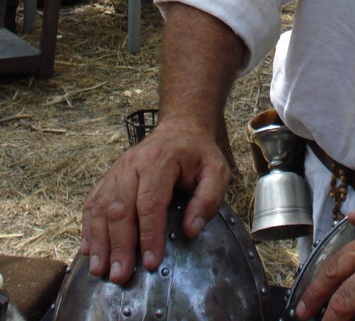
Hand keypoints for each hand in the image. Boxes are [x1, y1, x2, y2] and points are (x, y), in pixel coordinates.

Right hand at [80, 119, 230, 284]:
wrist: (180, 129)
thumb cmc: (198, 154)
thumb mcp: (217, 170)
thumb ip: (209, 199)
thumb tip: (191, 230)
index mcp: (160, 161)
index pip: (151, 202)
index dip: (149, 234)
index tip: (151, 262)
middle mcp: (133, 164)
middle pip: (120, 208)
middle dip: (120, 245)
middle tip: (120, 275)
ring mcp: (117, 170)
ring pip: (101, 207)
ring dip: (100, 241)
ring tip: (100, 270)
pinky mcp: (109, 177)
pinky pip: (92, 203)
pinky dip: (88, 228)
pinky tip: (89, 249)